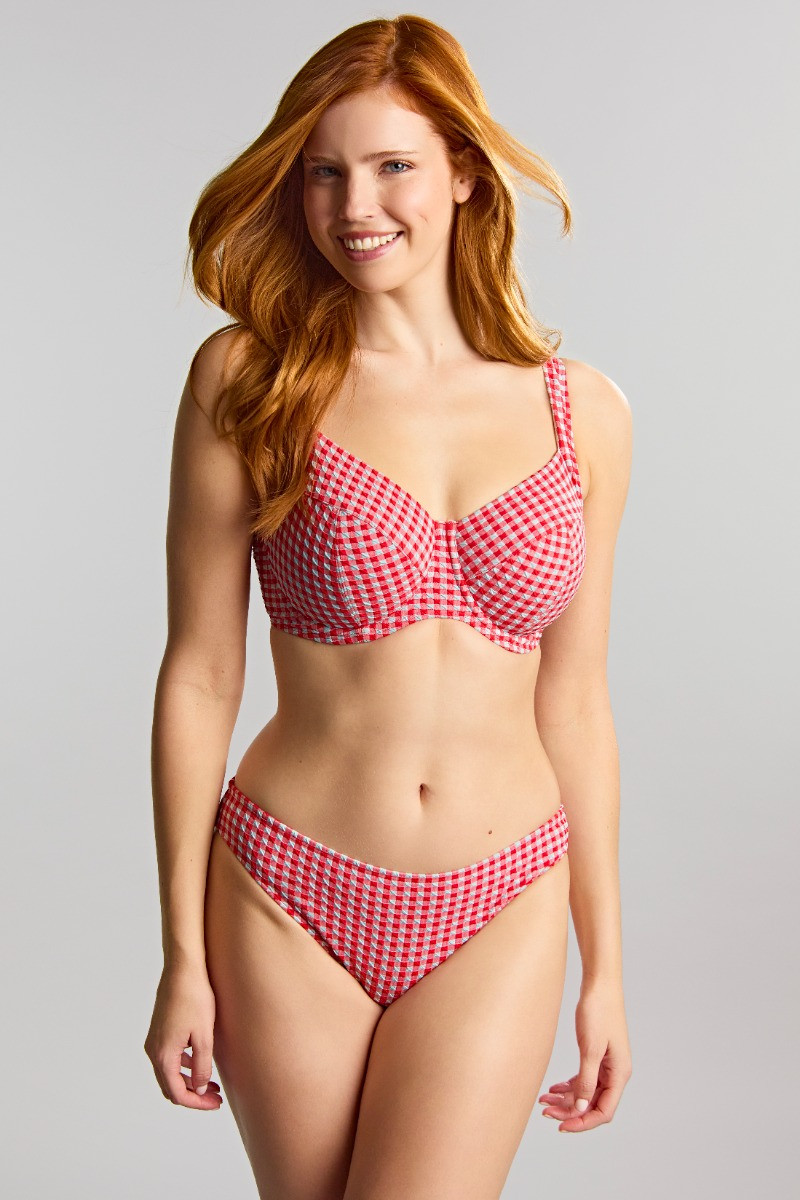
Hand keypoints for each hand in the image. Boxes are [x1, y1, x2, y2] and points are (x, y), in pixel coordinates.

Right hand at [143, 960, 223, 1109]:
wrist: (183, 969)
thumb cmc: (195, 999)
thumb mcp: (204, 1036)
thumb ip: (201, 1067)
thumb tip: (200, 1088)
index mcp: (163, 1056)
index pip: (177, 1093)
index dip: (197, 1103)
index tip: (215, 1103)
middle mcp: (153, 1051)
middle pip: (170, 1086)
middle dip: (193, 1094)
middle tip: (216, 1097)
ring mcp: (154, 1040)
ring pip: (169, 1072)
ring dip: (189, 1080)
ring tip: (212, 1082)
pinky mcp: (159, 1030)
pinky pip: (168, 1057)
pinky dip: (183, 1066)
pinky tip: (200, 1061)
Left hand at [538, 976, 631, 1131]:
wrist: (600, 984)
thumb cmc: (598, 1012)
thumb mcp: (590, 1049)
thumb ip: (586, 1081)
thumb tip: (580, 1109)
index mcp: (619, 1074)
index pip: (603, 1112)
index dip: (583, 1122)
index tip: (562, 1125)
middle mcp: (616, 1073)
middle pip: (593, 1104)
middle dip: (570, 1111)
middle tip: (546, 1111)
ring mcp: (607, 1064)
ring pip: (587, 1092)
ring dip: (567, 1099)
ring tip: (544, 1100)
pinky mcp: (598, 1055)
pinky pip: (585, 1079)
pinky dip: (570, 1085)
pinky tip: (554, 1088)